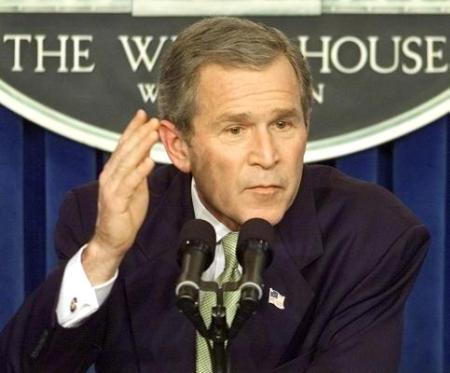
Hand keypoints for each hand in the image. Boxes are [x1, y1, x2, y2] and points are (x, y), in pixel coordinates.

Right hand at [82, 110, 159, 284]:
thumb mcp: (135, 187)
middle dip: (139, 133)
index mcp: (114, 171)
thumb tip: (147, 153)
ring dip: (140, 146)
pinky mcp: (115, 201)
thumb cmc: (124, 214)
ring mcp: (111, 187)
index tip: (144, 115)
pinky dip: (139, 171)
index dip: (133, 129)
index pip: (124, 146)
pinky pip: (129, 183)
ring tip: (152, 133)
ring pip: (127, 162)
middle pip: (126, 150)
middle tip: (153, 120)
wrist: (112, 239)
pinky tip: (149, 160)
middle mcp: (110, 176)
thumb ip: (138, 170)